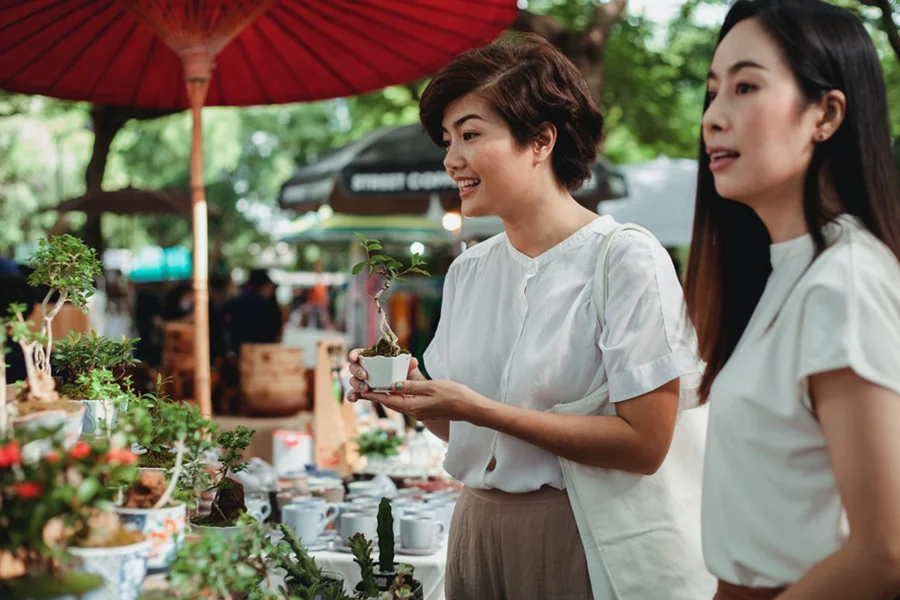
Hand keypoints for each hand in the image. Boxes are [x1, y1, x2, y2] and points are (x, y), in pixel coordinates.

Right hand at [346, 348, 422, 402]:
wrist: (410, 391)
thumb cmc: (406, 375)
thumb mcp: (409, 369)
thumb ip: (409, 365)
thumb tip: (413, 361)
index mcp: (373, 358)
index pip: (360, 353)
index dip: (354, 354)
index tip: (354, 358)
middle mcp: (366, 369)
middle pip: (354, 367)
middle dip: (356, 371)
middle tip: (365, 376)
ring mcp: (364, 381)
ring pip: (353, 380)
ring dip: (356, 384)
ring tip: (366, 389)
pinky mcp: (364, 392)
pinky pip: (355, 394)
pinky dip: (352, 396)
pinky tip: (354, 399)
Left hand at [359, 379, 482, 421]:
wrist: (470, 408)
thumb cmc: (454, 395)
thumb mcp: (431, 387)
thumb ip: (412, 386)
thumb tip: (393, 384)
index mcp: (414, 406)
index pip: (389, 400)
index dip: (374, 395)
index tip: (362, 390)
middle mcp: (414, 411)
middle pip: (391, 403)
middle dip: (378, 395)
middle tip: (365, 386)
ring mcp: (420, 411)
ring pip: (399, 403)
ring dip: (388, 395)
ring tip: (377, 386)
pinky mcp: (426, 409)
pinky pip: (407, 403)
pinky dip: (399, 396)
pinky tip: (397, 388)